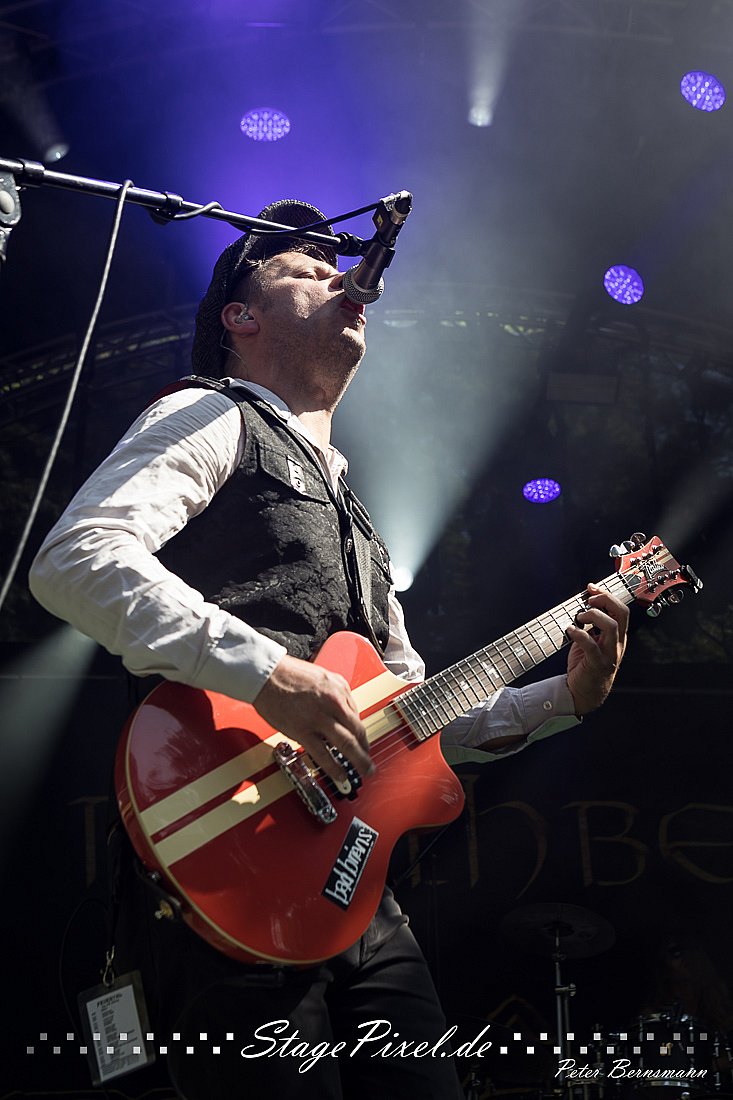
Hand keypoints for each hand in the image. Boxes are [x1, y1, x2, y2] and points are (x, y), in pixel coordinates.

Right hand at [253, 653, 372, 788]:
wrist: (266, 674)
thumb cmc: (289, 673)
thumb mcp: (323, 677)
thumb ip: (337, 696)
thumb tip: (345, 715)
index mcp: (339, 689)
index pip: (357, 717)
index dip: (362, 735)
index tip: (363, 744)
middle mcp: (333, 703)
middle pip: (358, 731)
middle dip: (366, 750)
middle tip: (370, 764)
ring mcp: (319, 718)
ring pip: (346, 744)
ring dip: (358, 760)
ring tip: (363, 771)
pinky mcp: (302, 730)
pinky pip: (323, 754)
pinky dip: (334, 767)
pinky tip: (340, 775)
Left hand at [565, 583, 628, 715]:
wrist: (582, 694)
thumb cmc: (585, 666)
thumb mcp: (592, 642)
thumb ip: (590, 626)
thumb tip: (582, 606)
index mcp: (617, 637)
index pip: (621, 610)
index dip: (607, 596)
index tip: (591, 588)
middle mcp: (617, 644)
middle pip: (621, 614)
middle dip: (605, 600)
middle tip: (589, 600)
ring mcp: (609, 654)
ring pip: (611, 626)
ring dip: (593, 616)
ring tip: (579, 617)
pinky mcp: (597, 664)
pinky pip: (591, 645)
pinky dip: (579, 634)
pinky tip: (569, 630)